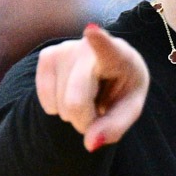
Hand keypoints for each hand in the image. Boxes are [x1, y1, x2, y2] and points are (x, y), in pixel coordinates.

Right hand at [34, 24, 149, 151]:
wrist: (109, 69)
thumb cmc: (122, 88)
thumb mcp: (129, 110)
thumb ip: (114, 128)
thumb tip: (90, 144)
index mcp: (118, 55)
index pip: (105, 48)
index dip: (98, 40)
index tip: (91, 30)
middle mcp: (87, 48)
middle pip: (74, 103)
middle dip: (85, 121)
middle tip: (98, 111)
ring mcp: (64, 50)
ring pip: (59, 106)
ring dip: (73, 114)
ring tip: (88, 97)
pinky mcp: (46, 57)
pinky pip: (46, 101)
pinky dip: (58, 108)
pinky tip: (71, 92)